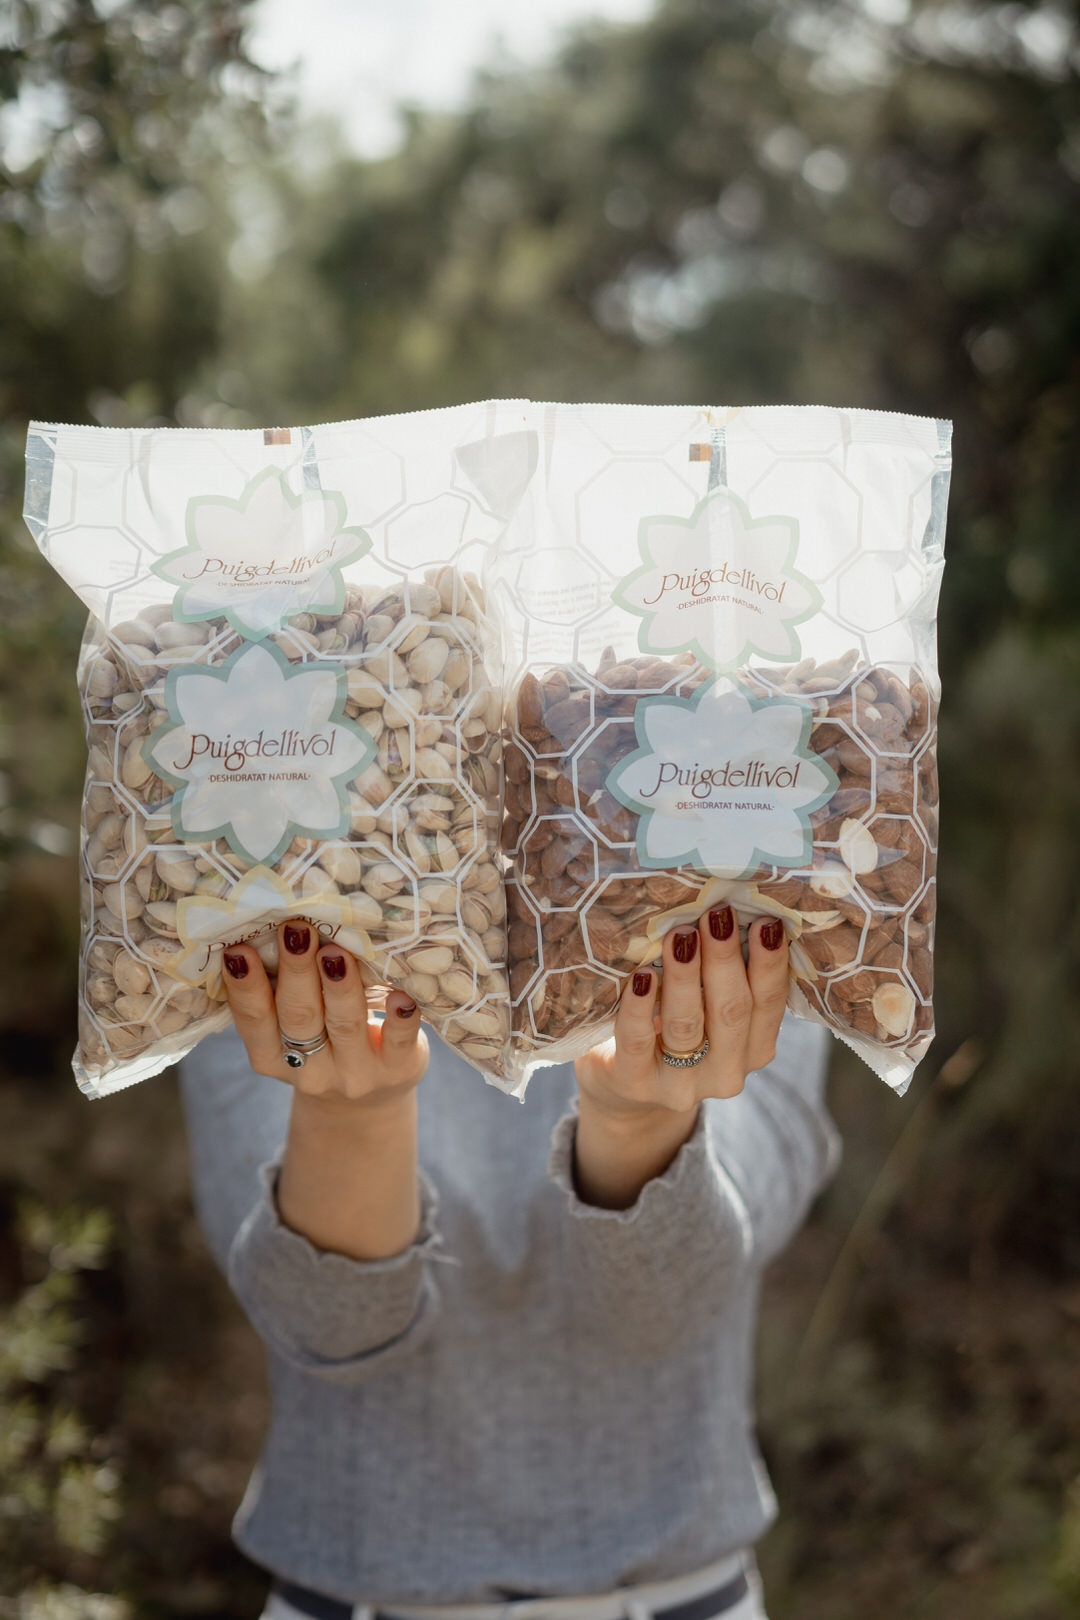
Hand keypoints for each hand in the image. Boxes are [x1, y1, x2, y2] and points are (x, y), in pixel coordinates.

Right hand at [221, 919, 428, 1107]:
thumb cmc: (324, 1046)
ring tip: (335, 951)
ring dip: (339, 987)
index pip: (255, 1023)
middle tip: (294, 930)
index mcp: (273, 1059)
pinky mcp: (399, 1069)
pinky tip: (401, 994)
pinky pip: (400, 1041)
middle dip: (295, 972)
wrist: (370, 1103)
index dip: (245, 988)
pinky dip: (400, 1017)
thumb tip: (272, 926)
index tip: (238, 950)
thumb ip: (281, 993)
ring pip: (345, 1025)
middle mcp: (312, 1071)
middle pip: (299, 1019)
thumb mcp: (293, 1031)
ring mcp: (357, 1073)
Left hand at [572, 908, 788, 1207]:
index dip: (769, 963)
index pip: (769, 1005)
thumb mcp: (710, 1006)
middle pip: (732, 1011)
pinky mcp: (634, 1084)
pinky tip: (641, 976)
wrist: (625, 1088)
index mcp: (755, 1050)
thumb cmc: (674, 1025)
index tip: (765, 921)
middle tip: (716, 915)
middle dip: (725, 959)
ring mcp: (679, 1084)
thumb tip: (732, 909)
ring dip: (685, 976)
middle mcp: (726, 1073)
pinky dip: (640, 1007)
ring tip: (680, 935)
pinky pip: (638, 1042)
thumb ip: (726, 974)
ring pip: (687, 1025)